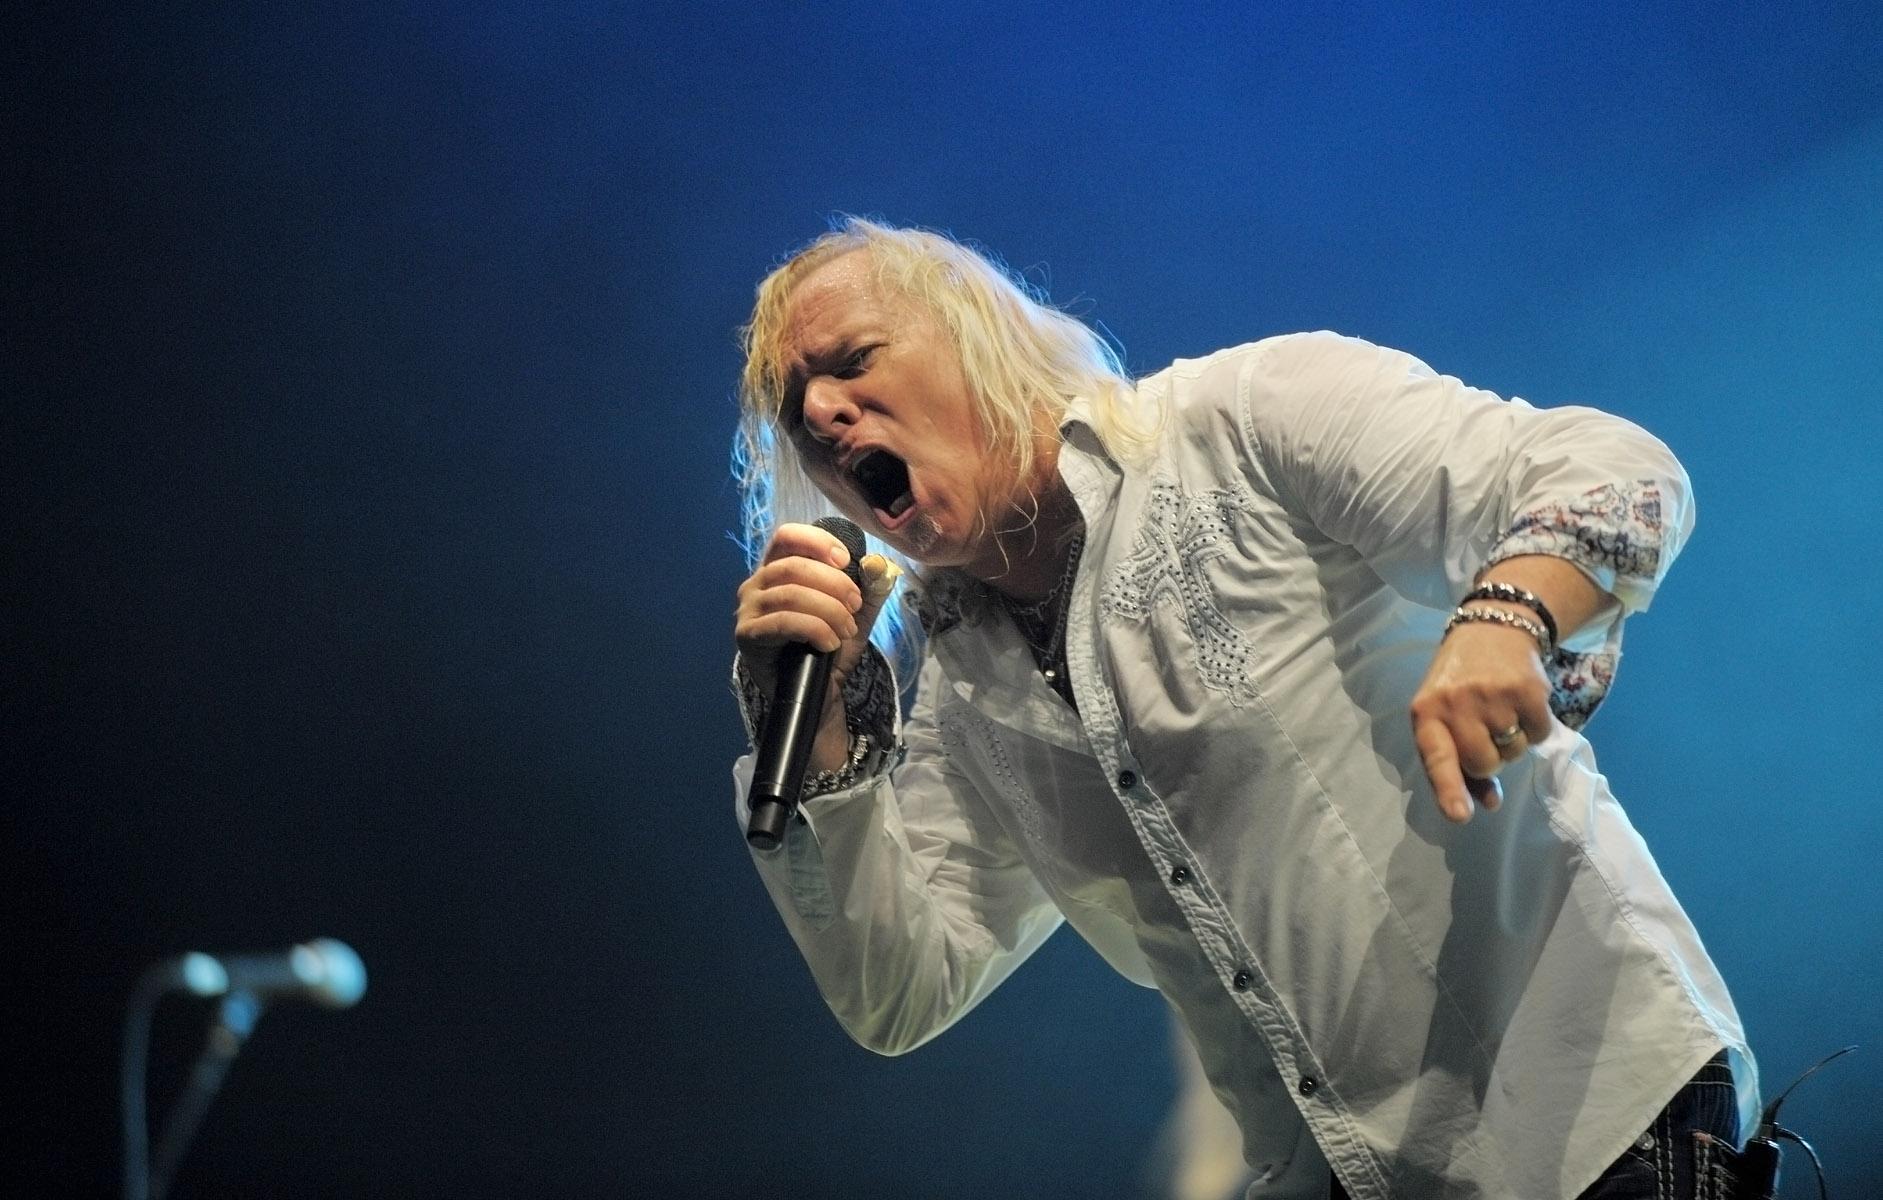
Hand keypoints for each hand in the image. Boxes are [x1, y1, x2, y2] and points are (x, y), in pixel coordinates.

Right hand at [734, 523, 895, 771]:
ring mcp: (748, 610)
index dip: (817, 541)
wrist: (819, 693)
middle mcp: (756, 584)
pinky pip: (782, 622)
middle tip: (855, 607)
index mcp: (778, 569)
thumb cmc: (829, 647)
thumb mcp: (858, 614)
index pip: (787, 536)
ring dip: (828, 610)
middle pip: (793, 566)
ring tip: (846, 629)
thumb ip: (870, 588)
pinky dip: (813, 629)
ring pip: (791, 594)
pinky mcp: (747, 636)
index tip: (846, 560)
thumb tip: (879, 565)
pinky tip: (829, 643)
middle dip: (834, 584)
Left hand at [1409, 615, 1553, 822]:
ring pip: (1513, 754)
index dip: (1449, 789)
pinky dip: (1535, 728)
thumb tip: (1487, 805)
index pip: (1437, 757)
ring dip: (1512, 742)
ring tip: (1501, 711)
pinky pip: (1539, 736)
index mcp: (1426, 712)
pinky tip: (1521, 704)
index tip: (1460, 816)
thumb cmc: (1460, 683)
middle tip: (1485, 729)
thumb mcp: (1444, 716)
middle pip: (1483, 765)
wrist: (1493, 629)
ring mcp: (1494, 696)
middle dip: (1488, 759)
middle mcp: (1457, 703)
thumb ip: (1458, 763)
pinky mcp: (1529, 690)